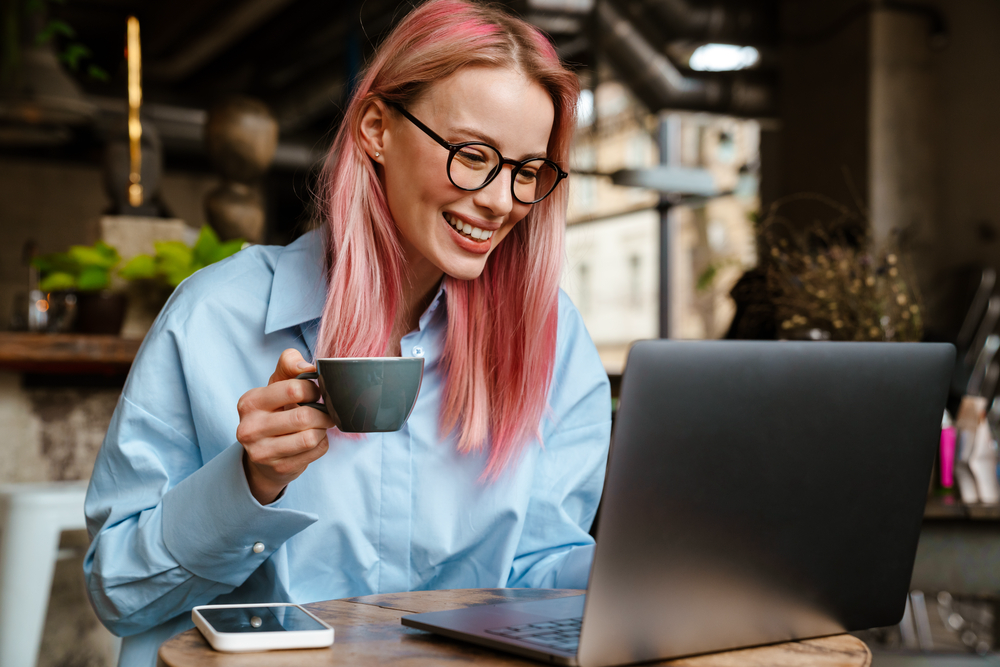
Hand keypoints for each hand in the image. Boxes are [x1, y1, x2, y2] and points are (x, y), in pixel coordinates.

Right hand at [237, 349, 334, 503]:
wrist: (263, 453)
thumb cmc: (274, 411)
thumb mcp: (276, 384)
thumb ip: (289, 365)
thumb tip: (309, 366)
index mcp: (250, 402)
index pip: (294, 389)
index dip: (313, 389)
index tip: (315, 393)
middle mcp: (250, 428)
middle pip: (304, 416)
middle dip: (323, 412)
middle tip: (326, 411)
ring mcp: (263, 452)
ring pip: (311, 437)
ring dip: (322, 429)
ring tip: (319, 425)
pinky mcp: (279, 468)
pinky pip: (316, 452)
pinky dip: (321, 443)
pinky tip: (313, 440)